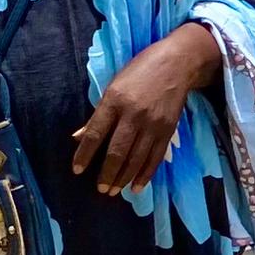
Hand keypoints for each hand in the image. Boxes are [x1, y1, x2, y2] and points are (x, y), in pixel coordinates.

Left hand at [73, 24, 220, 196]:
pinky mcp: (168, 130)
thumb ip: (98, 114)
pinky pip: (155, 157)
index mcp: (115, 101)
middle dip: (107, 173)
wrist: (177, 63)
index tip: (77, 170)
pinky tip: (137, 186)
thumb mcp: (113, 86)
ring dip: (124, 177)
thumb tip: (80, 137)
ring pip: (136, 158)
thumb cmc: (139, 71)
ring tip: (114, 191)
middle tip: (100, 190)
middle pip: (117, 151)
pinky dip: (146, 173)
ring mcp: (153, 124)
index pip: (96, 133)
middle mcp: (133, 114)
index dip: (85, 154)